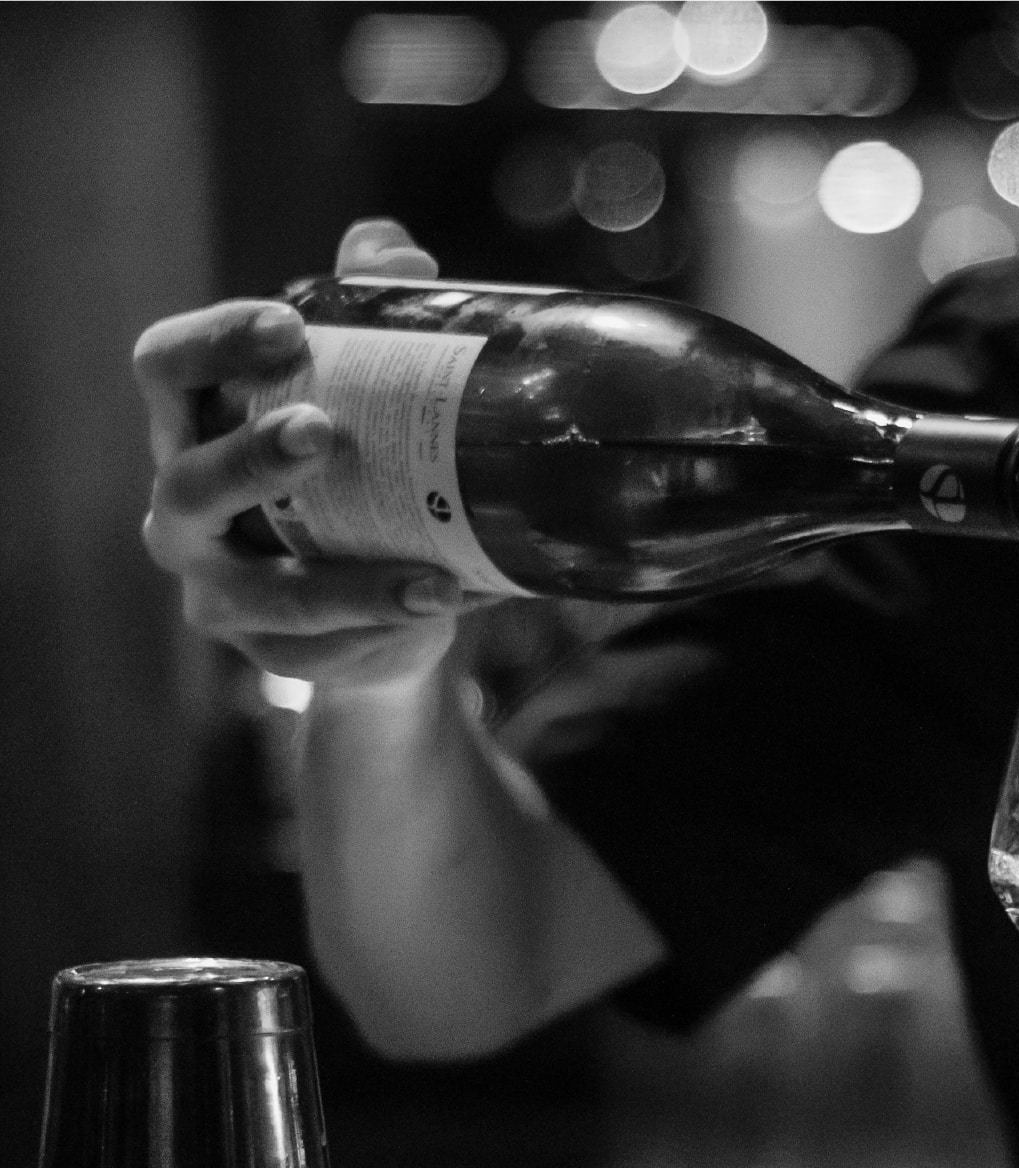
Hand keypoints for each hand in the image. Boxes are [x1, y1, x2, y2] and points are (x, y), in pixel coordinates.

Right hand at [136, 219, 471, 692]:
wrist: (383, 601)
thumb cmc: (355, 468)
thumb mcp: (364, 385)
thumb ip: (372, 310)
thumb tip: (396, 253)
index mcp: (194, 425)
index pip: (167, 367)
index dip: (214, 342)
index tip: (287, 323)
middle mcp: (185, 510)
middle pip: (191, 481)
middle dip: (253, 458)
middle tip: (323, 432)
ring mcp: (220, 590)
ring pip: (267, 592)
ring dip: (351, 584)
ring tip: (434, 580)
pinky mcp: (270, 655)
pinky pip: (322, 650)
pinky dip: (386, 633)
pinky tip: (443, 612)